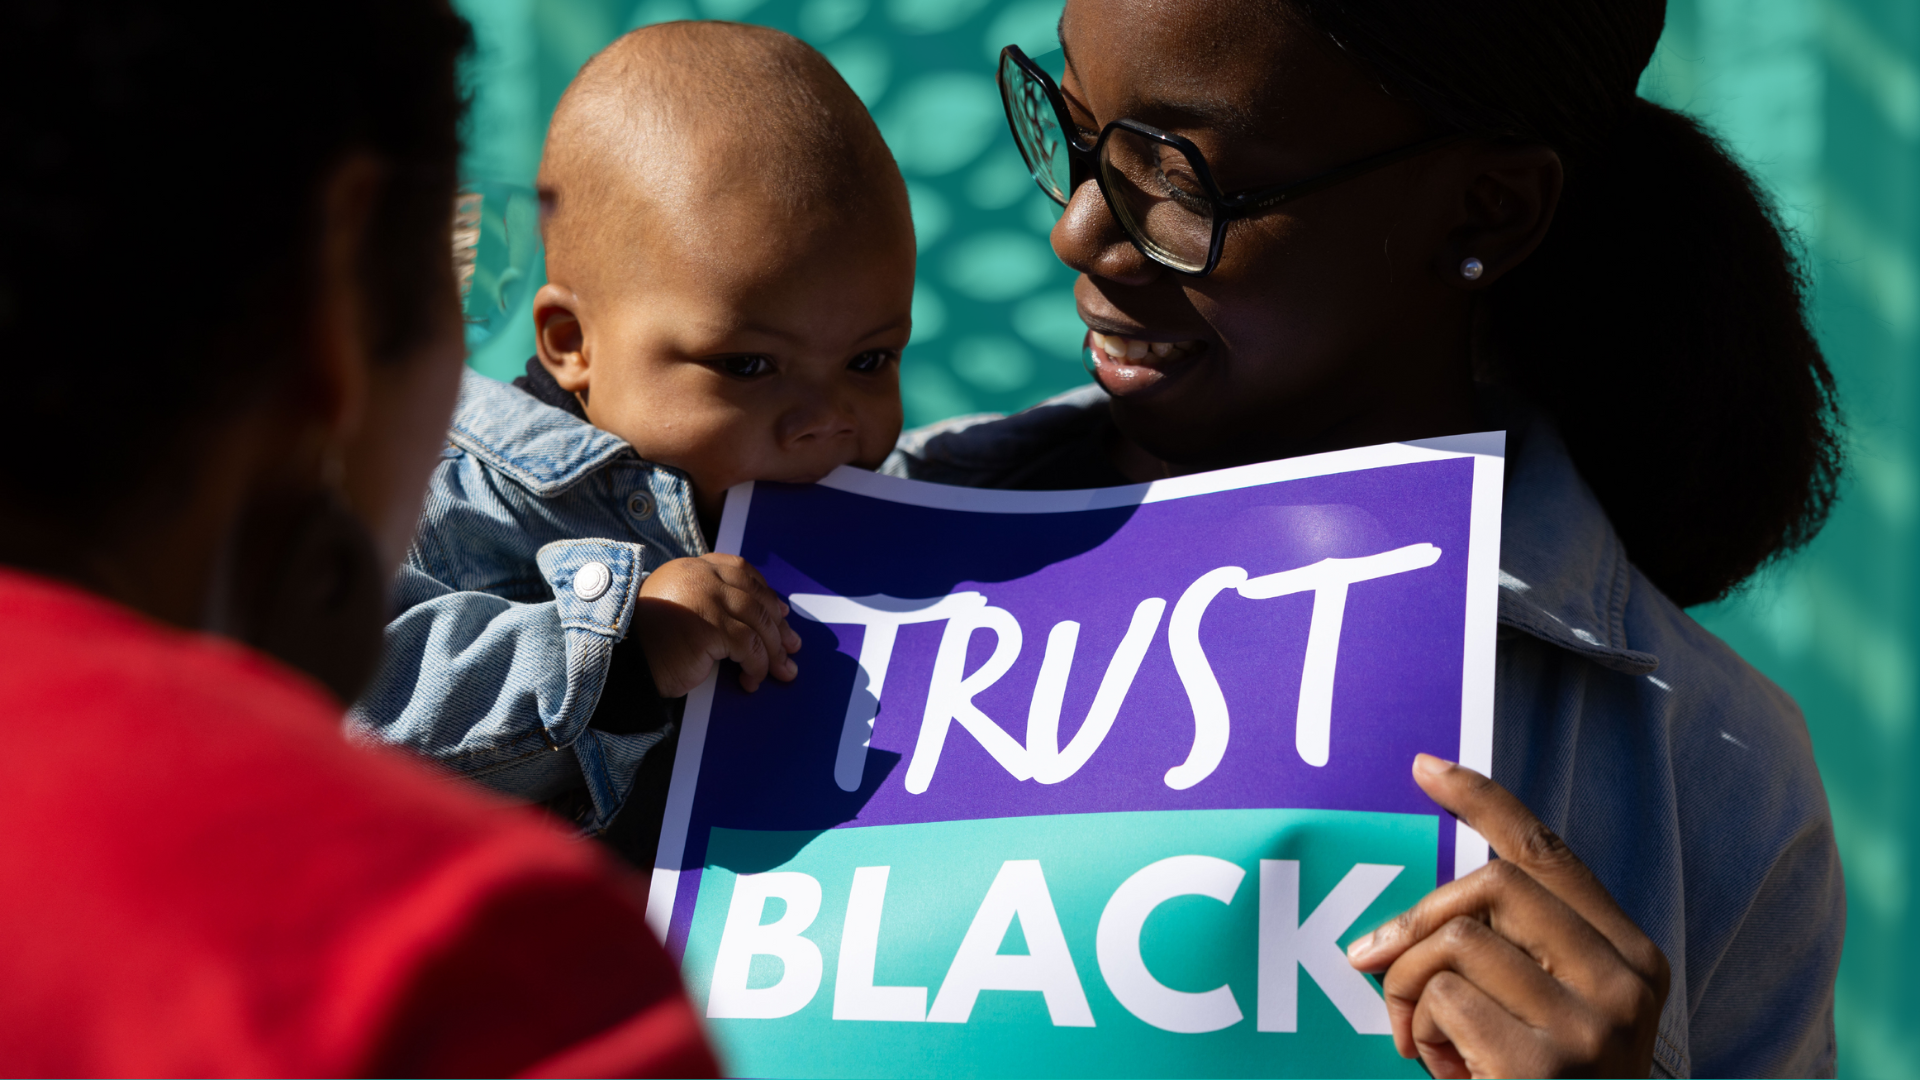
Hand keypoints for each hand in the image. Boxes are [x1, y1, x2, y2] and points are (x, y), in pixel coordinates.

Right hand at [632, 555, 800, 697]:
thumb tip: (758, 615)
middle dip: (778, 625)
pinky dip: (757, 665)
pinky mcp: (711, 626)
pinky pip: (749, 646)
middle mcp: (702, 577)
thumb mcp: (679, 608)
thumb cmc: (649, 642)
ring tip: (781, 670)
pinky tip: (753, 680)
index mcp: (693, 568)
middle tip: (792, 647)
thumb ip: (707, 600)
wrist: (623, 661)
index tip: (780, 611)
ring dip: (774, 650)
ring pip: (758, 622)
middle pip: (755, 596)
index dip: (765, 592)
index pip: (741, 571)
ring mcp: (707, 598)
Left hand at [1345, 754, 1668, 1078]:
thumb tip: (1410, 918)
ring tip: (1422, 1043)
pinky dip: (1417, 1033)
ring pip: (1453, 942)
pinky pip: (1440, 1000)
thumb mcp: (1546, 1014)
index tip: (1425, 765)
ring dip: (1408, 991)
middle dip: (1415, 920)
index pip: (1550, 855)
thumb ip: (1511, 953)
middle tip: (1373, 964)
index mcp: (1632, 958)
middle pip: (1490, 884)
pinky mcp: (1546, 1063)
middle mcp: (1626, 981)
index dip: (1484, 801)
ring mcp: (1593, 1023)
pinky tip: (1443, 1074)